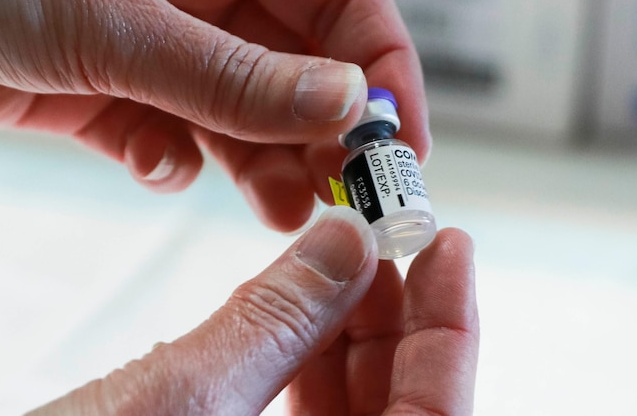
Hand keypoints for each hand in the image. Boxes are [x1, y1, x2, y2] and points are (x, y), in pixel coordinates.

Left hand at [0, 0, 429, 230]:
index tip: (397, 138)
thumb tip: (342, 103)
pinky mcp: (117, 91)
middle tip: (348, 192)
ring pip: (245, 110)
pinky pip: (176, 134)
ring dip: (265, 161)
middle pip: (302, 62)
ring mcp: (162, 41)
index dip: (379, 65)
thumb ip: (233, 74)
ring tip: (285, 209)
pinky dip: (174, 159)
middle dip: (325, 129)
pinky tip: (156, 163)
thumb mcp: (114, 17)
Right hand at [28, 207, 478, 414]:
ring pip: (342, 405)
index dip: (452, 329)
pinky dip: (292, 354)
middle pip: (396, 403)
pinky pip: (289, 411)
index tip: (451, 251)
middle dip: (392, 313)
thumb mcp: (184, 402)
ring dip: (342, 326)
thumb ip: (273, 323)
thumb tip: (344, 247)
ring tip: (336, 256)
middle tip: (383, 238)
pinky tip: (280, 304)